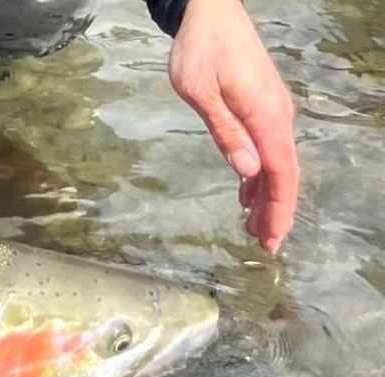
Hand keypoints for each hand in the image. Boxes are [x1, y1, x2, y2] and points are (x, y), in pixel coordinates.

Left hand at [169, 0, 299, 251]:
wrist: (210, 13)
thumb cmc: (200, 50)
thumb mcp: (200, 92)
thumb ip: (225, 132)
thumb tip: (248, 171)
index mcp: (265, 116)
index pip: (281, 173)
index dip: (279, 209)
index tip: (272, 239)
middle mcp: (276, 116)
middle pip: (283, 173)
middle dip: (275, 211)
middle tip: (263, 246)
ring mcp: (271, 111)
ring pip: (275, 162)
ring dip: (265, 196)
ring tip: (252, 228)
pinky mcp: (261, 106)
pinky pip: (266, 148)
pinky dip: (258, 174)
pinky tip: (245, 193)